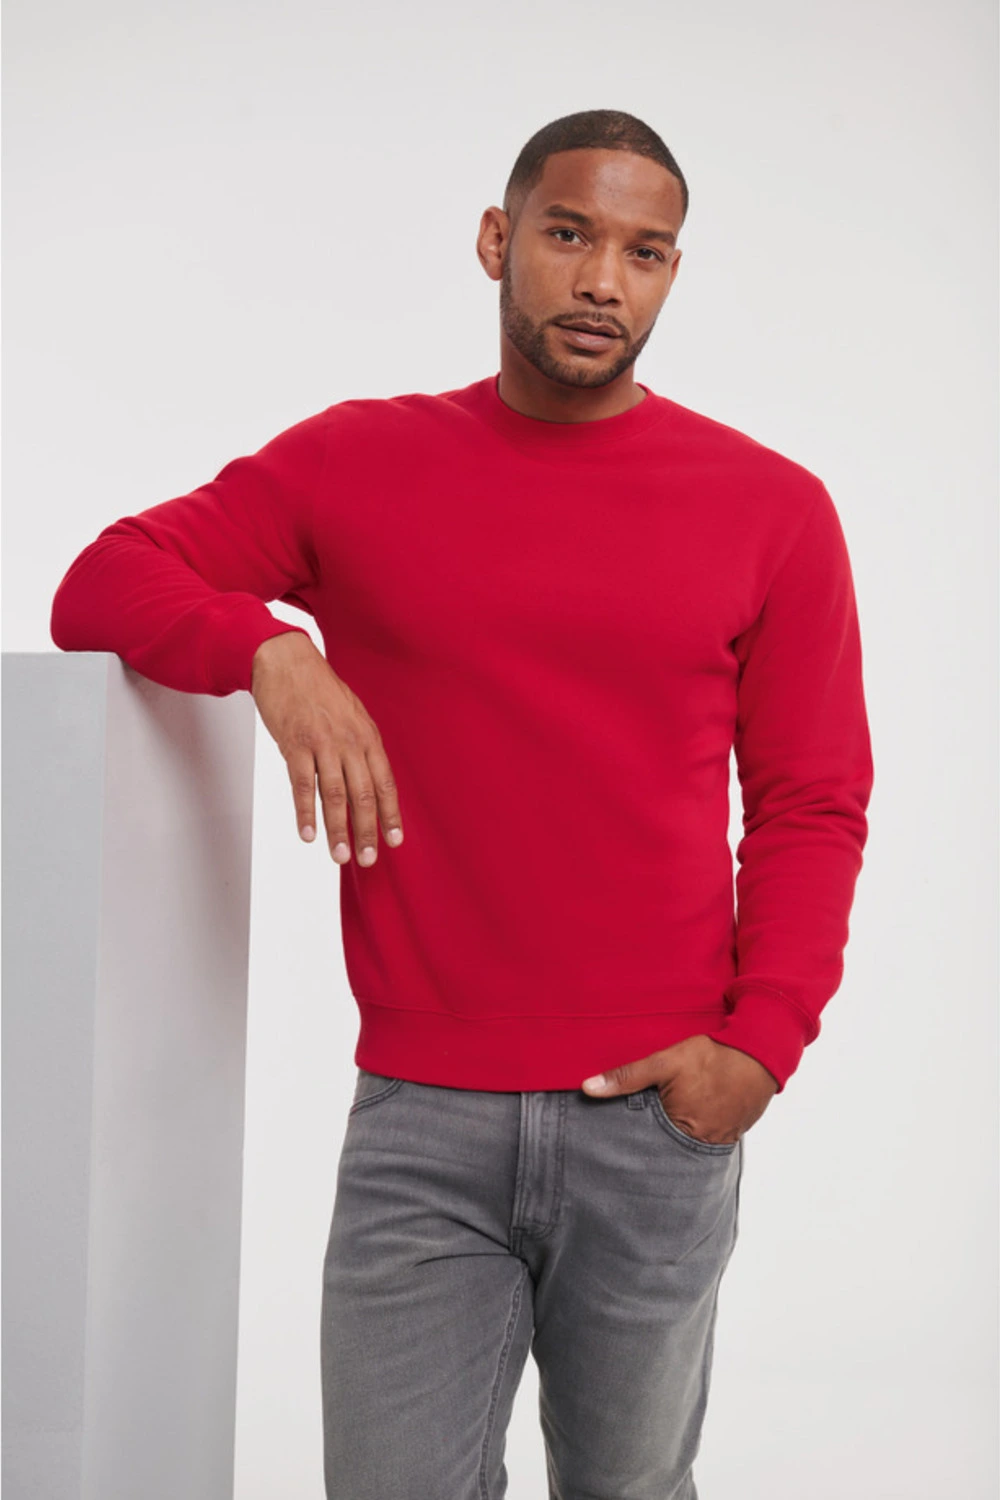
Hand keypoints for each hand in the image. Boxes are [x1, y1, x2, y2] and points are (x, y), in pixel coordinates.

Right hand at [251, 631, 403, 865]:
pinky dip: (304, 812)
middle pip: (363, 794)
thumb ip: (360, 747)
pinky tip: (308, 833)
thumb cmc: (318, 688)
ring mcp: (322, 743)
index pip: (384, 783)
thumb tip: (367, 782)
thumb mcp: (352, 714)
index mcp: (367, 736)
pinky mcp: (295, 744)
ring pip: (334, 794)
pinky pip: (302, 784)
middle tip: (367, 859)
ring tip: (340, 855)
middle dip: (366, 830)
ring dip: (337, 829)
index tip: (393, 842)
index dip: (390, 815)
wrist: (285, 661)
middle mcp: (349, 741)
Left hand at [581, 1035, 777, 1144]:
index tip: (618, 1144)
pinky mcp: (734, 1130)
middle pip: (668, 1149)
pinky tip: (692, 1115)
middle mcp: (703, 1142)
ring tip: (665, 1127)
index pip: (647, 1146)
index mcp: (682, 1129)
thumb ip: (627, 1077)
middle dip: (654, 1144)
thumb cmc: (714, 1055)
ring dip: (677, 1136)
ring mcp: (722, 1139)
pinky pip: (710, 1137)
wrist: (762, 1050)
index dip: (633, 1143)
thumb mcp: (665, 1062)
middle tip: (640, 1136)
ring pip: (689, 1144)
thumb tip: (588, 1088)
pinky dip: (698, 1129)